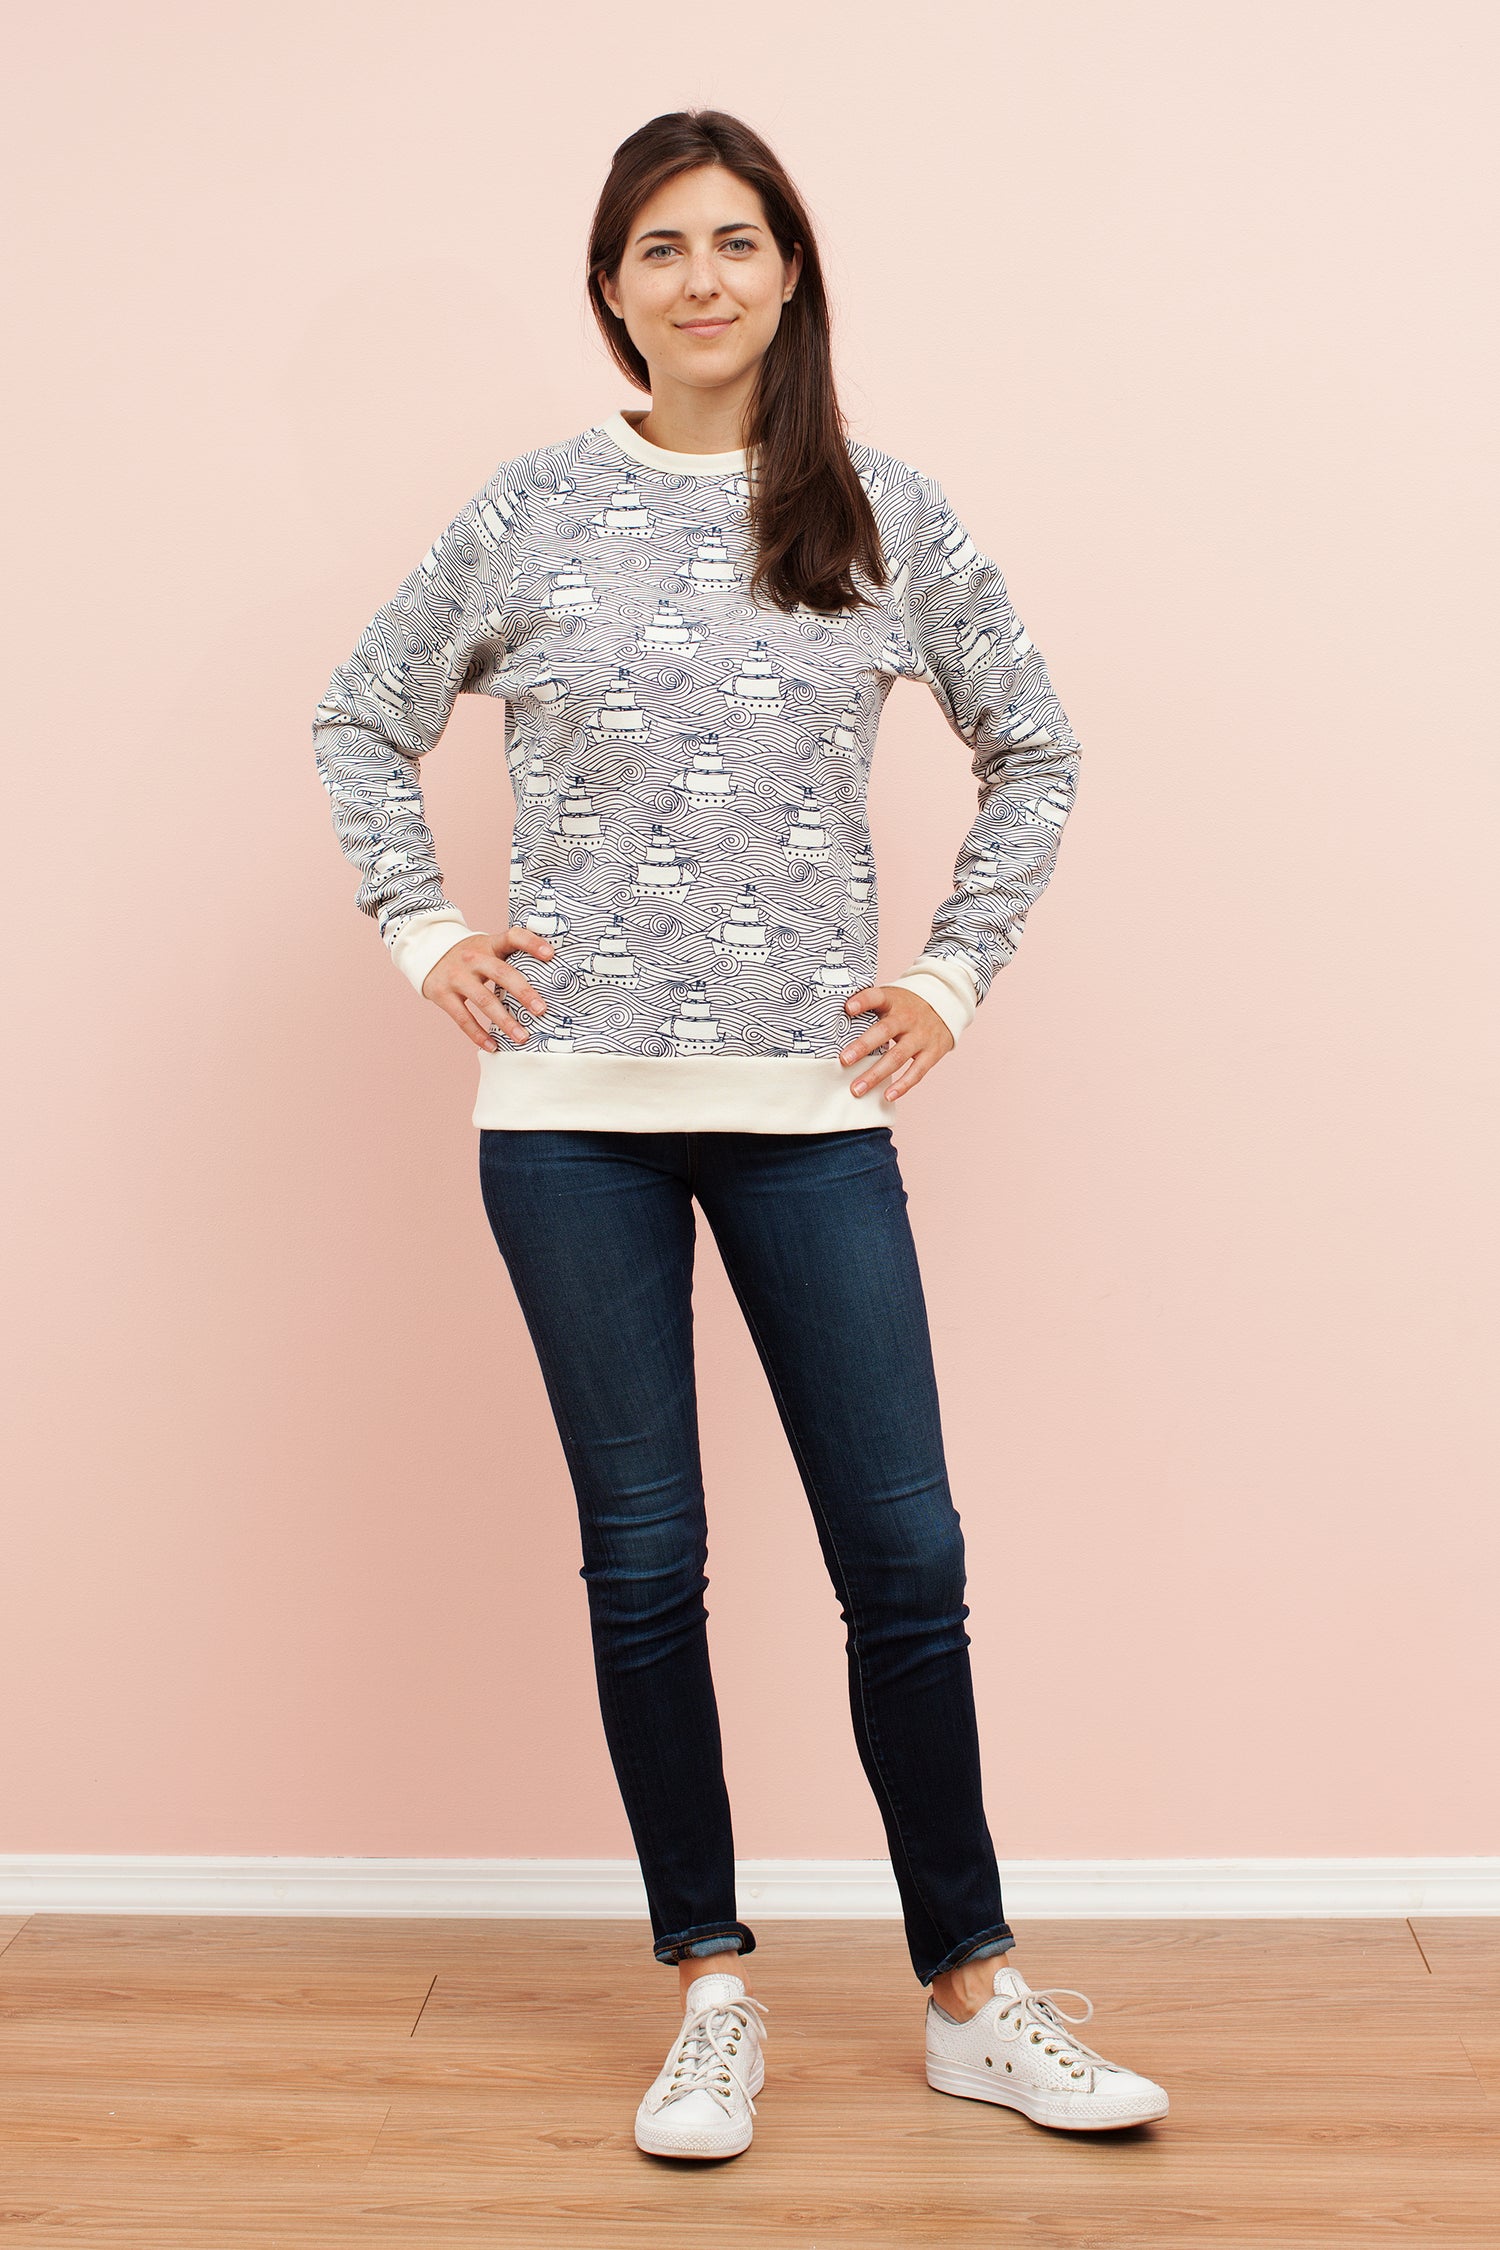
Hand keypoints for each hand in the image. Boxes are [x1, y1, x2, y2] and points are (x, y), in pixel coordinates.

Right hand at [419, 928, 553, 1050]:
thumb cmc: (471, 956)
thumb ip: (511, 956)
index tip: (551, 955)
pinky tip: (494, 1046)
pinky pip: (463, 1018)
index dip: (532, 944)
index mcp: (489, 944)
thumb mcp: (487, 947)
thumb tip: (552, 976)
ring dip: (504, 1020)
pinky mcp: (442, 994)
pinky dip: (479, 1035)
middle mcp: (473, 958)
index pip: (513, 937)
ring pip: (483, 1000)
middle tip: (542, 1010)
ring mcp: (456, 976)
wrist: (426, 952)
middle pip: (501, 973)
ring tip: (523, 1037)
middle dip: (523, 992)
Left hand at [839, 985, 954, 1102]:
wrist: (946, 1004)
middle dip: (863, 1046)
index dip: (863, 1001)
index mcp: (893, 1001)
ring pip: (897, 1056)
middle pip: (885, 1031)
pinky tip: (887, 1096)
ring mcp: (921, 1036)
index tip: (848, 1008)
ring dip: (876, 1074)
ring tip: (857, 1089)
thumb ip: (868, 1006)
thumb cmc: (906, 1006)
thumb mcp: (890, 998)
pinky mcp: (932, 1053)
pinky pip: (917, 1071)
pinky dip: (903, 1085)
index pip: (877, 997)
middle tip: (843, 1060)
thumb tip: (832, 1016)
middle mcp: (908, 1018)